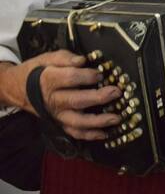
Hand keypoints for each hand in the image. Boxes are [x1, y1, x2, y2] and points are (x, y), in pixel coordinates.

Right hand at [6, 50, 121, 139]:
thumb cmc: (37, 72)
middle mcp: (53, 100)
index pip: (70, 78)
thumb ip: (65, 58)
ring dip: (98, 121)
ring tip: (116, 118)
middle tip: (116, 92)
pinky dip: (89, 135)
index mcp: (49, 80)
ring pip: (77, 121)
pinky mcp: (59, 123)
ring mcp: (57, 115)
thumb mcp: (47, 58)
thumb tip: (82, 60)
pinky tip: (104, 134)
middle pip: (77, 100)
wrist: (17, 89)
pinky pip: (74, 133)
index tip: (100, 73)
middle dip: (99, 97)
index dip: (87, 76)